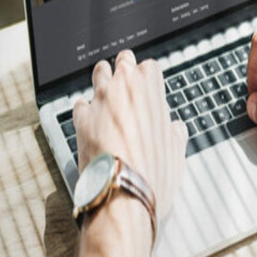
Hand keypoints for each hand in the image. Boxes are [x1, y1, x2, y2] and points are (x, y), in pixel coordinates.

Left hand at [73, 49, 187, 219]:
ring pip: (99, 75)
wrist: (122, 194)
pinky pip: (80, 104)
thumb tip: (175, 129)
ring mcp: (98, 102)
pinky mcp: (80, 121)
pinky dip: (86, 108)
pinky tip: (90, 114)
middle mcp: (121, 88)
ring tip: (107, 85)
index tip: (151, 85)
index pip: (149, 67)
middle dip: (126, 67)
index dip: (150, 77)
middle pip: (122, 62)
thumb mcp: (176, 151)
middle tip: (128, 73)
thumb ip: (175, 133)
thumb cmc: (153, 172)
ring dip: (104, 79)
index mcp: (149, 87)